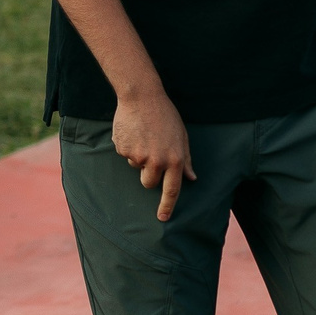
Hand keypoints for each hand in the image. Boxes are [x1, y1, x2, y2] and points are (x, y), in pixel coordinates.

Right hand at [113, 86, 195, 220]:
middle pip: (148, 183)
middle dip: (147, 174)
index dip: (167, 206)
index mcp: (174, 159)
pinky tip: (133, 130)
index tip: (163, 218)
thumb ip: (185, 160)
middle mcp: (157, 161)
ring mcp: (138, 156)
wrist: (142, 96)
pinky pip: (124, 154)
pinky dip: (127, 145)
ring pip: (135, 167)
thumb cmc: (165, 116)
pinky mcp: (123, 149)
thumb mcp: (181, 137)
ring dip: (137, 156)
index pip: (172, 190)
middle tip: (150, 153)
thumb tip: (191, 178)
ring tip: (143, 135)